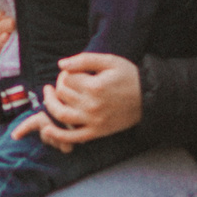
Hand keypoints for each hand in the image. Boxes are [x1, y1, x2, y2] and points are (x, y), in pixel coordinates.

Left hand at [27, 52, 142, 148]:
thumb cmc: (129, 76)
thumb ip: (84, 60)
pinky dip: (57, 135)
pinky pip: (72, 137)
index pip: (66, 78)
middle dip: (59, 85)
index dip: (66, 73)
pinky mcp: (96, 132)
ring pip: (61, 113)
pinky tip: (47, 129)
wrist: (148, 98)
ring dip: (50, 104)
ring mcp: (93, 121)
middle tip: (65, 81)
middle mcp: (92, 105)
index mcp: (95, 87)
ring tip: (49, 96)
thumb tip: (61, 64)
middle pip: (62, 94)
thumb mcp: (110, 61)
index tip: (72, 72)